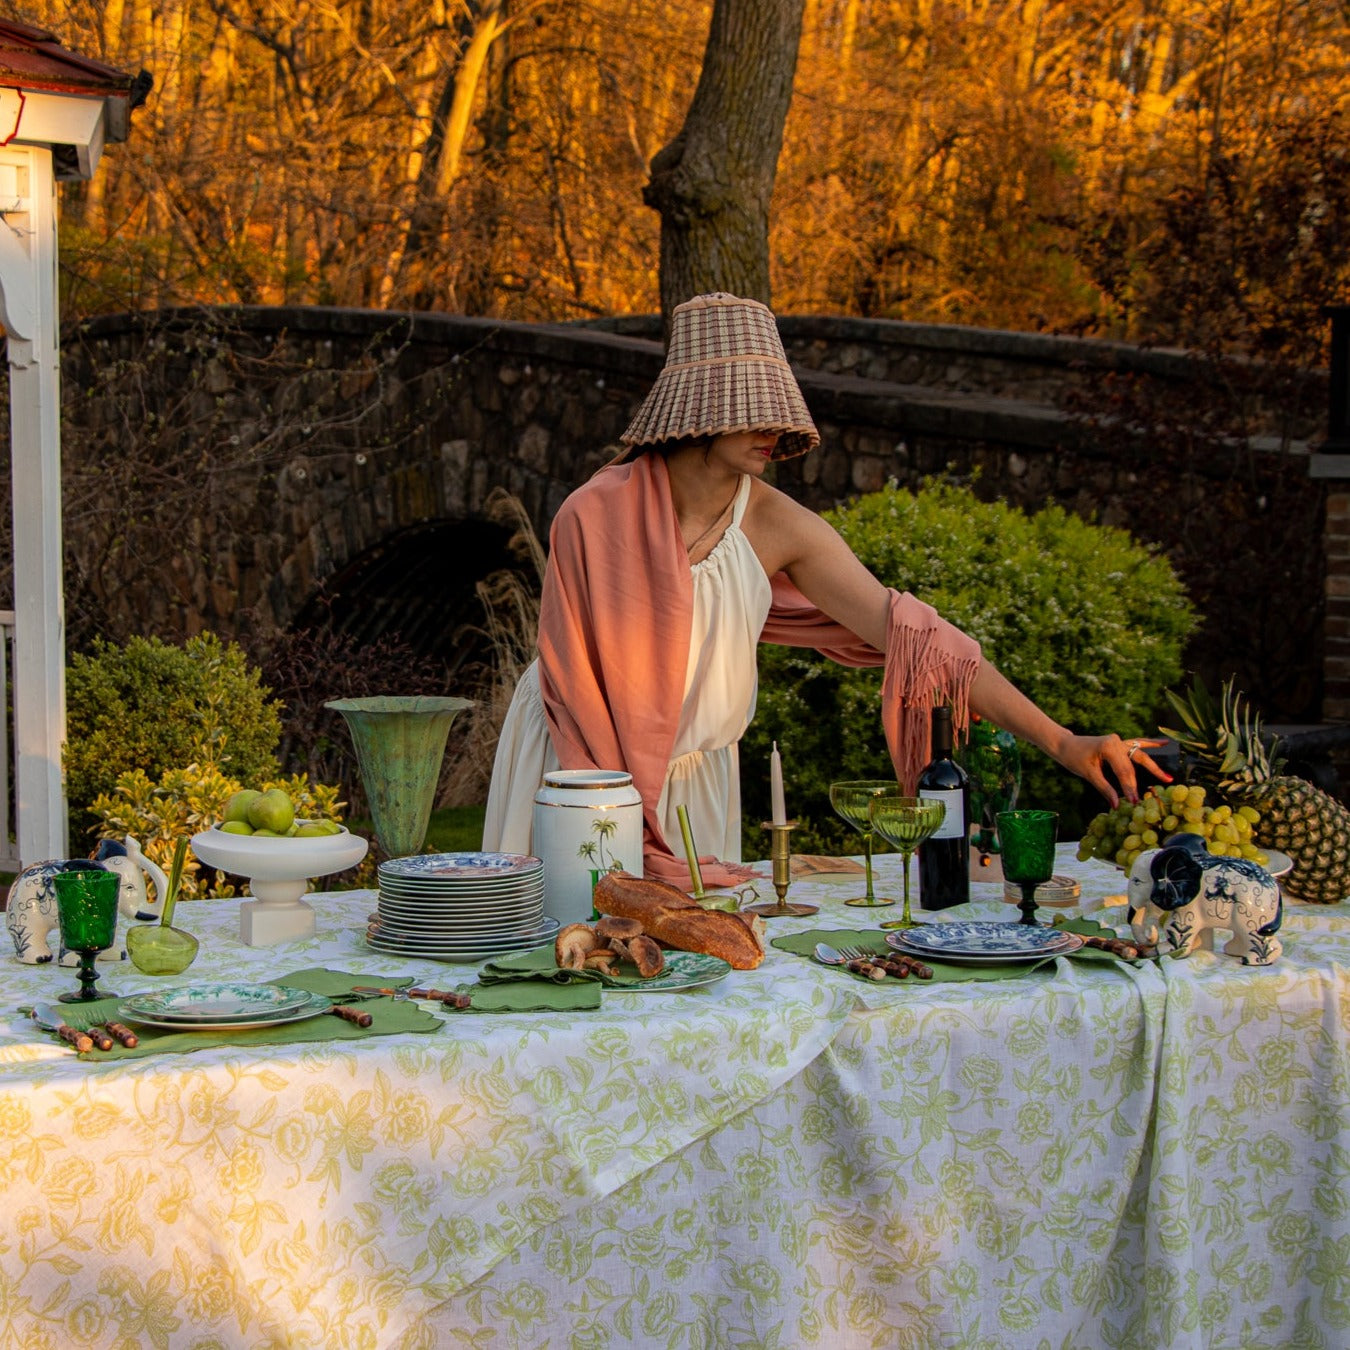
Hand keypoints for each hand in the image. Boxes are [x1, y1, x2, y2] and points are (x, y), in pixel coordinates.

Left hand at [1054, 733, 1170, 808]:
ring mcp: (1119, 741)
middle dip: (1137, 783)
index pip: (1124, 771)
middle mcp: (1117, 741)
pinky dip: (1149, 744)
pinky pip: (1136, 744)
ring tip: (1168, 777)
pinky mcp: (1118, 743)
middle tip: (1146, 798)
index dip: (1129, 788)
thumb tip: (1116, 805)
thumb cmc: (1073, 757)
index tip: (1134, 802)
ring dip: (1153, 766)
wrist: (1064, 744)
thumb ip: (1104, 788)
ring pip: (1139, 755)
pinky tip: (1164, 743)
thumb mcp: (1088, 774)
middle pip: (1133, 765)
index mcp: (1109, 747)